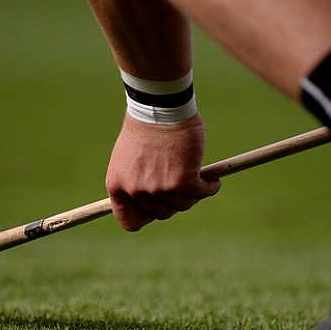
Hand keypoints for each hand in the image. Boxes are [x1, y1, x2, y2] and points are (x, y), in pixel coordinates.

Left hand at [105, 113, 220, 230]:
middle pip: (163, 214)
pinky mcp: (182, 181)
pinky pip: (202, 192)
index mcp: (118, 186)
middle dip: (175, 201)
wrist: (159, 107)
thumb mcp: (129, 159)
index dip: (147, 216)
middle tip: (184, 186)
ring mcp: (158, 188)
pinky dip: (210, 187)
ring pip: (184, 204)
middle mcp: (136, 191)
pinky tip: (213, 179)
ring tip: (199, 178)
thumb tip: (154, 201)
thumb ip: (136, 181)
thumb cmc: (146, 127)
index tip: (159, 207)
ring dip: (194, 192)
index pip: (129, 222)